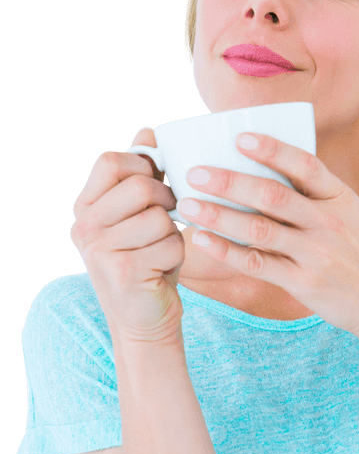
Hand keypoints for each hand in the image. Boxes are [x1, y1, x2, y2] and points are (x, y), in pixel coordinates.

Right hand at [70, 127, 185, 344]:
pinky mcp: (123, 270)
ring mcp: (99, 250)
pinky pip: (171, 243)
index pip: (110, 161)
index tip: (158, 183)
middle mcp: (84, 226)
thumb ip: (140, 177)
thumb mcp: (139, 217)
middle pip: (141, 185)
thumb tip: (147, 131)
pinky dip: (178, 255)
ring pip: (160, 216)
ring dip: (173, 232)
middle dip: (168, 200)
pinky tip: (164, 269)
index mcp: (85, 207)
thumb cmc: (147, 264)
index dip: (143, 165)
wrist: (144, 322)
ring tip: (161, 249)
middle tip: (169, 218)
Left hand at [177, 132, 358, 342]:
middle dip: (230, 182)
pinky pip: (259, 265)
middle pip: (273, 195)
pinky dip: (227, 252)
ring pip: (259, 230)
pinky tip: (202, 241)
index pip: (304, 164)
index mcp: (341, 198)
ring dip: (219, 216)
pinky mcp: (305, 283)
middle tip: (194, 173)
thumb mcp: (353, 216)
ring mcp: (317, 254)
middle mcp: (329, 223)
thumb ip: (318, 197)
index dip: (271, 149)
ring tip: (187, 206)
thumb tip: (268, 173)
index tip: (238, 137)